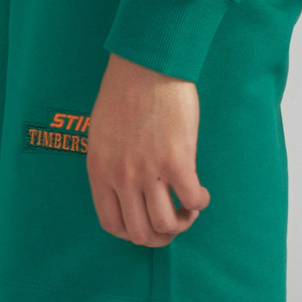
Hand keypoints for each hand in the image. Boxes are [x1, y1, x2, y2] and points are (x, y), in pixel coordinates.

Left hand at [86, 53, 210, 247]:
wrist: (147, 65)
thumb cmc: (124, 90)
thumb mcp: (101, 133)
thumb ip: (110, 162)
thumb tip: (125, 185)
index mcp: (100, 171)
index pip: (111, 224)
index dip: (131, 233)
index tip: (144, 225)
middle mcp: (122, 178)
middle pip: (139, 232)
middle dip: (158, 237)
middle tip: (171, 224)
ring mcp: (149, 171)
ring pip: (165, 224)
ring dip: (181, 223)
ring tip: (188, 209)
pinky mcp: (177, 160)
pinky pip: (192, 199)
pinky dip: (199, 204)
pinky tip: (201, 194)